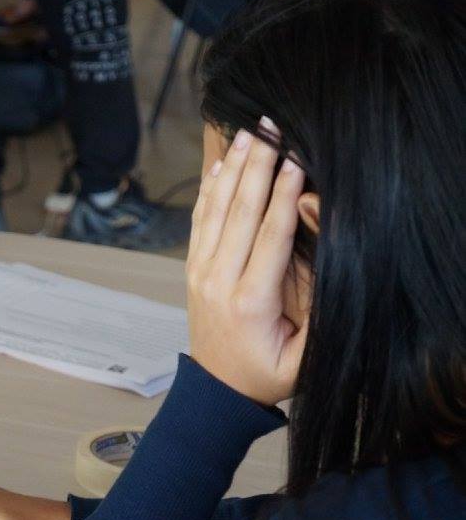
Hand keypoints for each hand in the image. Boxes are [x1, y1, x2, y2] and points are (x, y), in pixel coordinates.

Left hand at [187, 118, 309, 405]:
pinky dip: (209, 191)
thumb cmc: (267, 373)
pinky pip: (200, 222)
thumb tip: (326, 264)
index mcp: (249, 300)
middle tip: (270, 128)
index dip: (282, 195)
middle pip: (239, 213)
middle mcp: (218, 280)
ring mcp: (200, 273)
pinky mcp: (193, 269)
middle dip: (256, 167)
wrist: (217, 391)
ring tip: (247, 133)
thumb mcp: (303, 358)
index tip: (294, 160)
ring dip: (232, 170)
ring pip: (215, 211)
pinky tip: (220, 164)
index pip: (269, 236)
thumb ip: (317, 316)